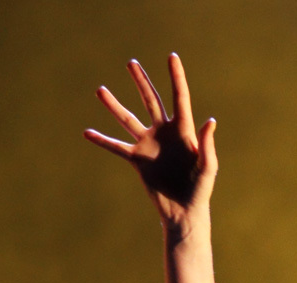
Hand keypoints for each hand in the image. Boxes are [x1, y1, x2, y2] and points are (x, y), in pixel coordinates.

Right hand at [84, 53, 216, 227]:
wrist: (184, 211)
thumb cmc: (200, 189)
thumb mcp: (207, 167)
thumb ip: (207, 144)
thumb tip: (209, 121)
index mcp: (184, 131)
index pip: (179, 98)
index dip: (177, 77)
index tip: (172, 56)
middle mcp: (165, 133)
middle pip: (151, 101)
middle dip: (142, 82)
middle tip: (131, 63)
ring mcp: (150, 145)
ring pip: (129, 120)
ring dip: (114, 106)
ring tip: (100, 90)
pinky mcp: (138, 160)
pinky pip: (117, 147)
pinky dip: (102, 141)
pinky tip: (87, 132)